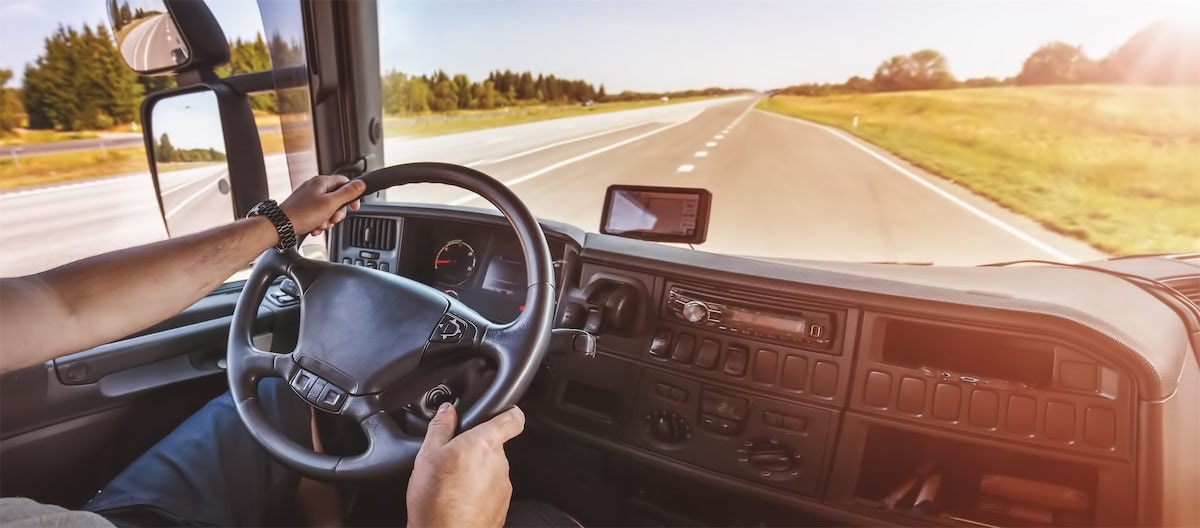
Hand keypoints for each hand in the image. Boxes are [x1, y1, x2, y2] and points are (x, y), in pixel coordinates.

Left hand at [279, 175, 365, 236]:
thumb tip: (361, 184)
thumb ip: (348, 193)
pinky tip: (315, 227)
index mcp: (321, 182)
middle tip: (333, 218)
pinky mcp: (303, 208)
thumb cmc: (302, 215)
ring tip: (321, 224)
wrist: (280, 226)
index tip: (354, 207)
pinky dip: (319, 222)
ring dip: (328, 219)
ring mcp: (308, 198)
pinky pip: (318, 214)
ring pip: (328, 208)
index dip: (352, 196)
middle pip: (337, 198)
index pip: (345, 182)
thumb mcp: (330, 204)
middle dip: (337, 212)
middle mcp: (314, 187)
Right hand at [406, 403, 525, 527]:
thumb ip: (440, 427)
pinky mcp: (502, 506)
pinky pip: (491, 491)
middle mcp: (500, 463)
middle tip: (454, 458)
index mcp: (484, 444)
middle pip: (494, 447)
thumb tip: (448, 411)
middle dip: (477, 450)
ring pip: (491, 470)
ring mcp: (503, 486)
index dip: (509, 413)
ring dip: (476, 472)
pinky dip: (477, 492)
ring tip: (452, 483)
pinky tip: (458, 499)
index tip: (503, 413)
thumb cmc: (436, 500)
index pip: (513, 419)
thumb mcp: (428, 456)